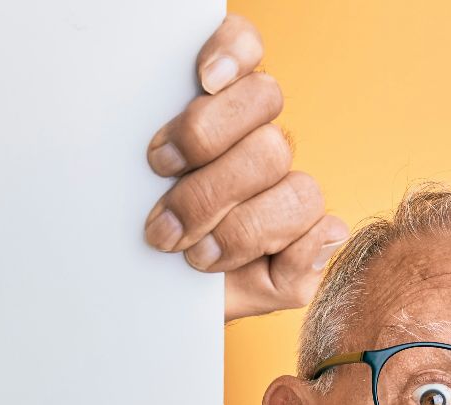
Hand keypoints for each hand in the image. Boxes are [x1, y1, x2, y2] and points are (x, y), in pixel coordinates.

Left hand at [143, 14, 347, 322]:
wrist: (155, 310)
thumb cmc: (141, 256)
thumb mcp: (126, 222)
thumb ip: (145, 190)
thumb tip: (215, 176)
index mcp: (214, 112)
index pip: (243, 48)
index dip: (232, 52)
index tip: (203, 80)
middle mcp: (256, 139)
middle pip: (264, 110)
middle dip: (207, 167)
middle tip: (162, 217)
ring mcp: (286, 188)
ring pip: (289, 175)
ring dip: (237, 222)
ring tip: (191, 251)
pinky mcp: (310, 242)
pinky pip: (324, 231)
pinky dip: (299, 248)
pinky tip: (271, 260)